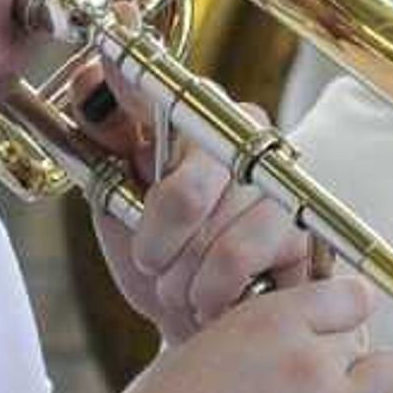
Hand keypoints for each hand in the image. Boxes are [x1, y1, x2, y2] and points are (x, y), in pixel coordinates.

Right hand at [78, 271, 392, 392]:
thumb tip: (286, 337)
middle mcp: (306, 360)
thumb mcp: (193, 355)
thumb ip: (248, 339)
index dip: (339, 315)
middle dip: (352, 358)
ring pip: (392, 380)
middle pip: (370, 337)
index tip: (329, 335)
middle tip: (324, 386)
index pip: (348, 295)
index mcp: (266, 321)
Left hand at [83, 74, 325, 345]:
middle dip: (155, 245)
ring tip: (186, 285)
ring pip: (212, 232)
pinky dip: (212, 291)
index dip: (129, 85)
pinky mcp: (302, 223)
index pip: (152, 85)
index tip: (116, 69)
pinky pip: (237, 260)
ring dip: (183, 278)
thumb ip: (102, 135)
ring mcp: (277, 174)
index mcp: (187, 111)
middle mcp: (239, 127)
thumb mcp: (114, 196)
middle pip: (182, 192)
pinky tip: (217, 296)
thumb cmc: (160, 257)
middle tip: (154, 262)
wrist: (203, 323)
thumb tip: (90, 74)